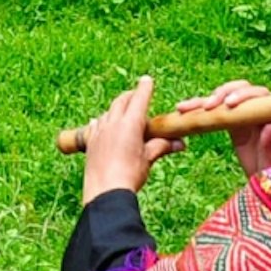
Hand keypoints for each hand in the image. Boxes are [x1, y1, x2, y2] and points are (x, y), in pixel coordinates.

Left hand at [74, 78, 184, 203]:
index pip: (139, 98)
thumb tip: (180, 142)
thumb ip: (162, 146)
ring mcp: (99, 131)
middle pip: (121, 101)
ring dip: (116, 108)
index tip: (147, 80)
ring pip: (108, 112)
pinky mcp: (90, 141)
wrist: (105, 191)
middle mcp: (113, 123)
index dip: (144, 88)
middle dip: (130, 96)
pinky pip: (96, 124)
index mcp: (130, 124)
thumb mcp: (148, 159)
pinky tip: (99, 121)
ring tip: (122, 108)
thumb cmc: (129, 175)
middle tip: (136, 94)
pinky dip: (101, 120)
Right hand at [188, 81, 270, 182]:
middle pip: (238, 90)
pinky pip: (212, 110)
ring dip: (204, 100)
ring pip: (222, 98)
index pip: (258, 95)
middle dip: (222, 94)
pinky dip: (197, 109)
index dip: (243, 95)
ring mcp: (241, 113)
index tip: (229, 104)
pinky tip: (182, 110)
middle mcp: (255, 109)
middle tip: (208, 106)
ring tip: (185, 107)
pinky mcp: (229, 120)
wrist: (267, 177)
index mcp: (270, 114)